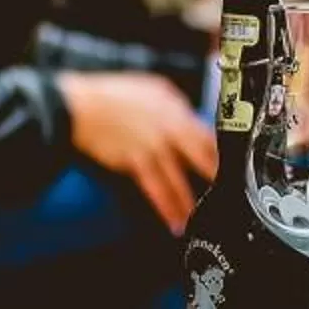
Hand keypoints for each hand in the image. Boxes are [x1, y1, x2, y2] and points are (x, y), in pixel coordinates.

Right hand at [61, 72, 216, 231]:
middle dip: (217, 178)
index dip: (220, 153)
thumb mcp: (148, 87)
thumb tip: (188, 115)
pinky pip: (158, 189)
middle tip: (229, 195)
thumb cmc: (109, 96)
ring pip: (181, 178)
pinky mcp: (137, 161)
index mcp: (174, 105)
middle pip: (203, 156)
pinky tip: (176, 221)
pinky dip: (168, 208)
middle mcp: (169, 125)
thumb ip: (172, 102)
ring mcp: (154, 144)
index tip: (228, 168)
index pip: (207, 131)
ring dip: (193, 201)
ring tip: (202, 217)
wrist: (79, 106)